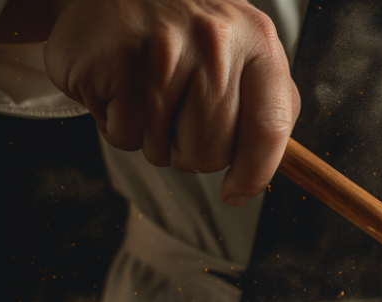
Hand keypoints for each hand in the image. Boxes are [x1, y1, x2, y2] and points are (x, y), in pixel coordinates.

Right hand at [44, 0, 300, 206]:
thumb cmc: (191, 28)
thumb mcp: (245, 47)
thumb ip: (268, 101)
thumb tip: (268, 168)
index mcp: (257, 40)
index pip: (270, 128)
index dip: (255, 174)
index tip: (237, 193)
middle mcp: (213, 43)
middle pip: (212, 152)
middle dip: (194, 151)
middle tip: (180, 113)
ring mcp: (160, 50)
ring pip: (163, 151)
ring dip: (154, 138)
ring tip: (150, 90)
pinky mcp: (112, 62)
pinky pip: (121, 137)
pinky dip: (118, 124)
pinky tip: (122, 85)